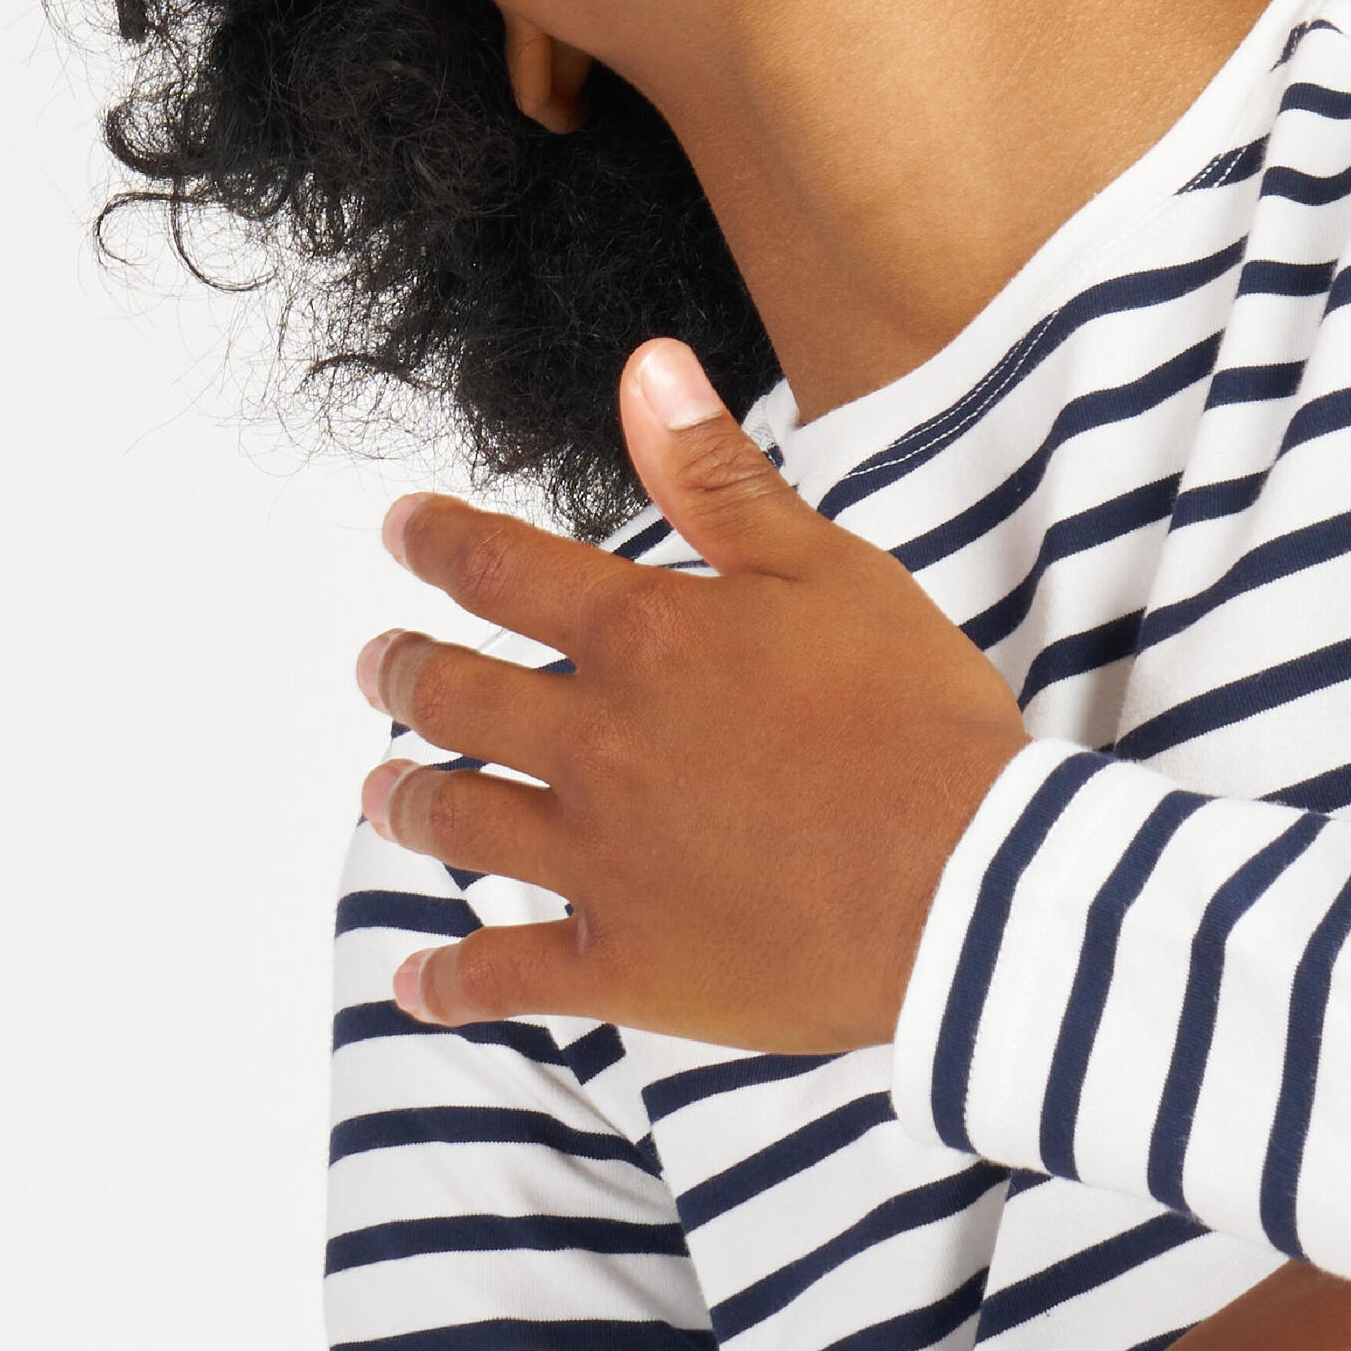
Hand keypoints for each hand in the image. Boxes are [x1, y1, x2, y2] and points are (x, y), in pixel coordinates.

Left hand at [353, 337, 1029, 1050]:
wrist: (971, 882)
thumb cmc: (916, 718)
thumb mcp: (825, 567)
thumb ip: (717, 476)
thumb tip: (644, 367)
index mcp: (646, 637)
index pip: (503, 570)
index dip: (439, 542)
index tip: (402, 530)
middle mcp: (599, 742)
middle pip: (460, 699)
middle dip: (406, 674)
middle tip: (378, 667)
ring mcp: (602, 860)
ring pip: (462, 823)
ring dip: (408, 802)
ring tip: (380, 792)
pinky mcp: (627, 963)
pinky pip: (508, 975)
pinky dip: (450, 981)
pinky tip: (418, 982)